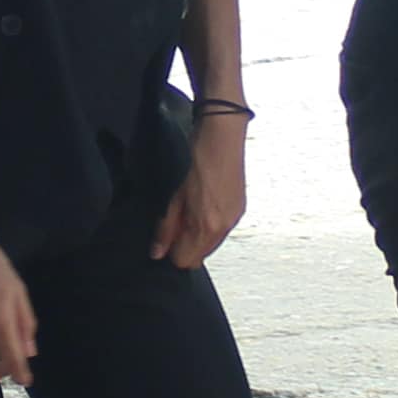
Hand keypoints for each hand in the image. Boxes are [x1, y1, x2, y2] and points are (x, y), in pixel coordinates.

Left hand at [152, 112, 245, 269]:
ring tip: (188, 212)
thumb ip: (166, 227)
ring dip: (196, 237)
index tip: (164, 240)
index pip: (186, 260)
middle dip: (184, 246)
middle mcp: (224, 227)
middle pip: (199, 256)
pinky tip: (202, 207)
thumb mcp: (174, 196)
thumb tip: (158, 250)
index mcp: (206, 225)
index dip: (171, 252)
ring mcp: (234, 219)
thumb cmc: (199, 158)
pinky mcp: (239, 210)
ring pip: (210, 245)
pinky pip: (221, 232)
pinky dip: (209, 226)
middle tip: (173, 225)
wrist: (222, 137)